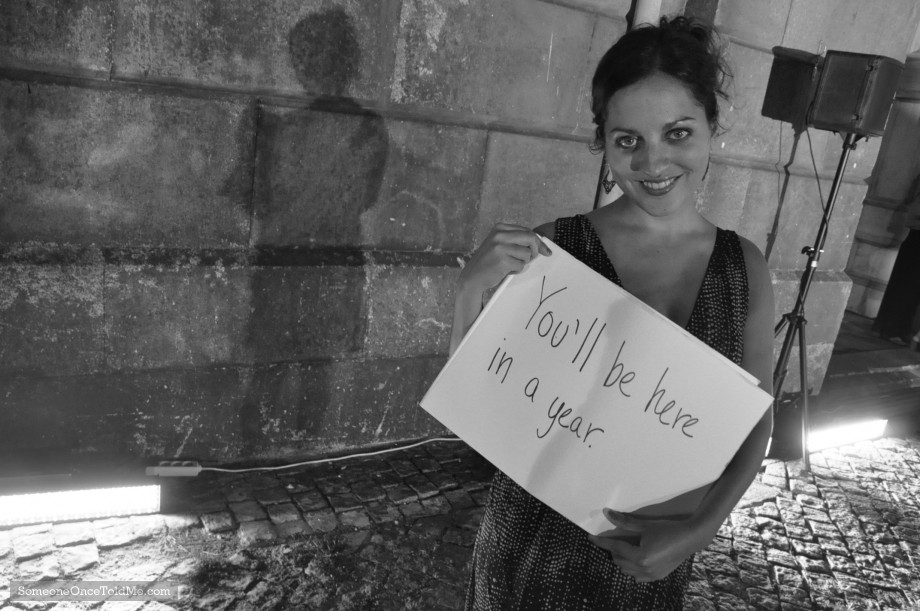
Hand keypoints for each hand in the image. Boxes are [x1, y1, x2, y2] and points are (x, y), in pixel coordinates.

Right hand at [459, 223, 550, 294]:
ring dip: (522, 262)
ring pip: (527, 254)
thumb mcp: (500, 244)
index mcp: (500, 228)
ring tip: (510, 264)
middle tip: (532, 259)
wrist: (473, 276)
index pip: (527, 231)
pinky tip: (505, 270)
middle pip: (530, 238)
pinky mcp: (502, 260)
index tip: (546, 251)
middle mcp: (500, 235)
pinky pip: (521, 265)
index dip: (538, 242)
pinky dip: (516, 270)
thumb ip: (516, 240)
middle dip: (535, 250)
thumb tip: (540, 243)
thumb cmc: (489, 261)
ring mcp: (500, 247)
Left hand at [587, 508, 707, 581]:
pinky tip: (635, 559)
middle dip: (613, 550)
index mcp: (640, 556)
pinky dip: (632, 568)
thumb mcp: (645, 525)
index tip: (591, 537)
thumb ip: (625, 521)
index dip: (602, 542)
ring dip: (622, 560)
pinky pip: (637, 577)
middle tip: (612, 539)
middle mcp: (644, 569)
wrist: (691, 538)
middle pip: (619, 561)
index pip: (615, 548)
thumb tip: (607, 513)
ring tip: (624, 548)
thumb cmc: (668, 529)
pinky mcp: (657, 576)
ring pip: (626, 570)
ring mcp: (651, 575)